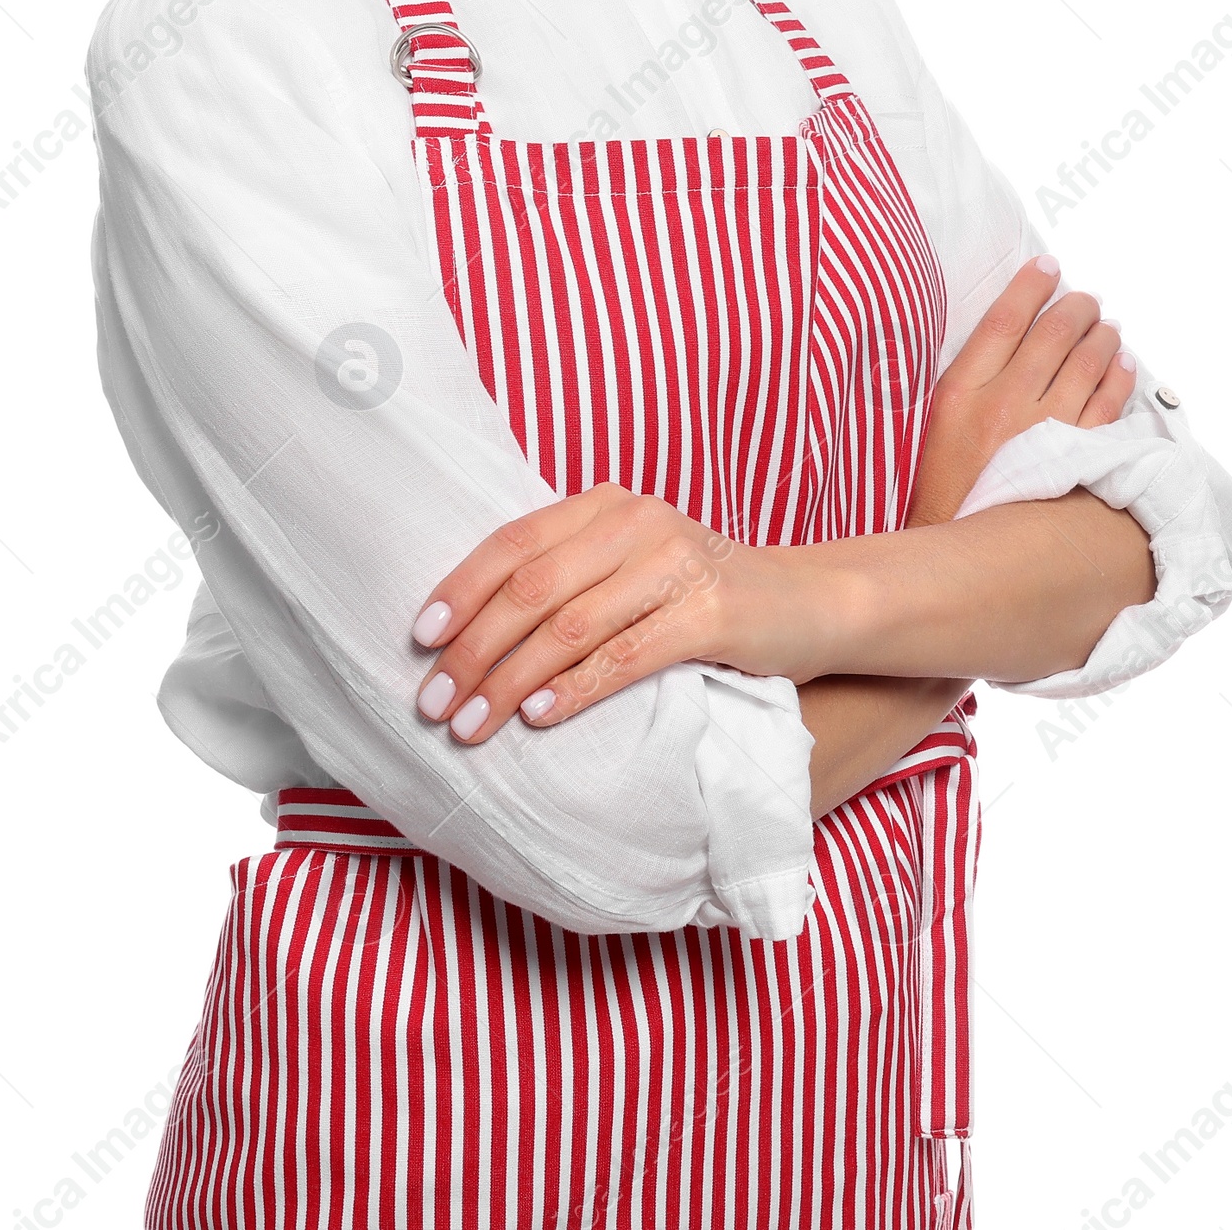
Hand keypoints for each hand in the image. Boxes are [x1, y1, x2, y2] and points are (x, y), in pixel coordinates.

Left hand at [408, 486, 840, 745]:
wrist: (812, 600)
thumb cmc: (704, 592)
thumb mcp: (633, 565)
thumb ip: (571, 577)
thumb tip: (473, 634)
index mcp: (608, 504)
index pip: (513, 543)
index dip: (460, 591)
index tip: (419, 640)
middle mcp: (638, 521)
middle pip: (530, 589)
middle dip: (472, 651)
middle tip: (434, 704)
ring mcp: (675, 565)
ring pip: (568, 628)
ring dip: (509, 682)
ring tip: (472, 726)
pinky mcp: (709, 613)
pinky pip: (623, 656)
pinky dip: (574, 691)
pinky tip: (539, 718)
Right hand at [905, 254, 1134, 525]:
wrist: (956, 551)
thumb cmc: (941, 490)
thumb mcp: (932, 426)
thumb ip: (963, 381)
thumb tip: (1000, 339)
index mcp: (962, 392)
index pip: (1004, 319)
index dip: (1030, 286)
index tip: (1047, 268)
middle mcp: (1004, 404)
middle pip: (1052, 334)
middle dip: (1075, 307)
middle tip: (1085, 299)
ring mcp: (1044, 432)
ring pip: (1086, 364)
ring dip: (1102, 336)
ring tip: (1106, 326)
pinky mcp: (1073, 460)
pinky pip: (1107, 406)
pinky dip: (1118, 379)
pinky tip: (1122, 365)